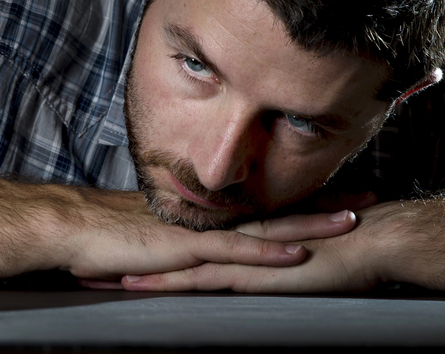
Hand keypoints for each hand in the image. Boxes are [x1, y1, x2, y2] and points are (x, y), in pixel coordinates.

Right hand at [58, 189, 358, 288]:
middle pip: (280, 209)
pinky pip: (237, 252)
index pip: (267, 205)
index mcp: (212, 216)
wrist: (74, 228)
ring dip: (312, 222)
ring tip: (352, 219)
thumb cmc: (110, 233)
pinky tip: (298, 252)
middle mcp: (215, 219)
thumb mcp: (159, 236)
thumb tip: (207, 243)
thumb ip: (187, 237)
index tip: (343, 192)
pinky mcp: (189, 249)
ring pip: (269, 226)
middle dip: (326, 203)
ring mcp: (204, 232)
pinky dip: (269, 251)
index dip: (306, 198)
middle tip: (370, 196)